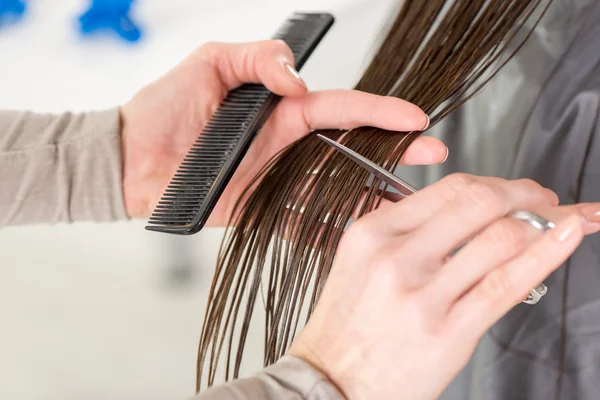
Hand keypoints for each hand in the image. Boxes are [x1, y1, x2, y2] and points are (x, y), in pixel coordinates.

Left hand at [120, 40, 444, 224]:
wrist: (131, 158)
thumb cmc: (163, 107)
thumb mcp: (209, 63)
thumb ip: (255, 60)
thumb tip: (296, 78)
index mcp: (281, 108)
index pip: (341, 107)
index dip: (380, 111)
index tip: (416, 118)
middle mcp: (286, 145)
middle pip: (350, 149)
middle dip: (393, 152)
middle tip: (433, 158)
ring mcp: (276, 179)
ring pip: (333, 189)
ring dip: (369, 198)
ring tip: (406, 208)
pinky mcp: (259, 210)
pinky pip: (300, 224)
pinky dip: (327, 234)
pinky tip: (356, 241)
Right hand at [288, 173, 599, 398]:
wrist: (330, 384)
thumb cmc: (344, 328)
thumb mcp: (356, 263)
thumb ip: (400, 233)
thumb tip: (457, 214)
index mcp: (372, 233)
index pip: (448, 188)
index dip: (495, 182)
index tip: (514, 190)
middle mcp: (397, 256)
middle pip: (480, 202)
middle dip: (525, 193)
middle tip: (545, 199)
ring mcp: (423, 294)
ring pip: (501, 237)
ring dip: (546, 221)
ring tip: (564, 221)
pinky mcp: (448, 332)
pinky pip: (507, 284)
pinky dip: (547, 254)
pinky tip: (569, 236)